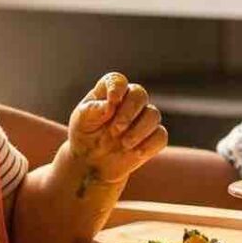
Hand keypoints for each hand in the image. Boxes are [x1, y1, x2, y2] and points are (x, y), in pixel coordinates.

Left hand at [63, 72, 166, 187]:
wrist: (91, 161)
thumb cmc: (85, 135)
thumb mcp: (81, 121)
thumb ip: (92, 110)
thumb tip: (110, 105)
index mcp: (109, 92)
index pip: (118, 80)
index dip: (117, 88)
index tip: (112, 101)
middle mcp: (129, 101)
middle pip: (140, 94)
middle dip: (129, 112)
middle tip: (116, 129)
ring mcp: (142, 118)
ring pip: (153, 115)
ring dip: (139, 130)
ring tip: (124, 144)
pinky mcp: (152, 137)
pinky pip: (161, 136)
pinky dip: (149, 144)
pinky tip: (136, 153)